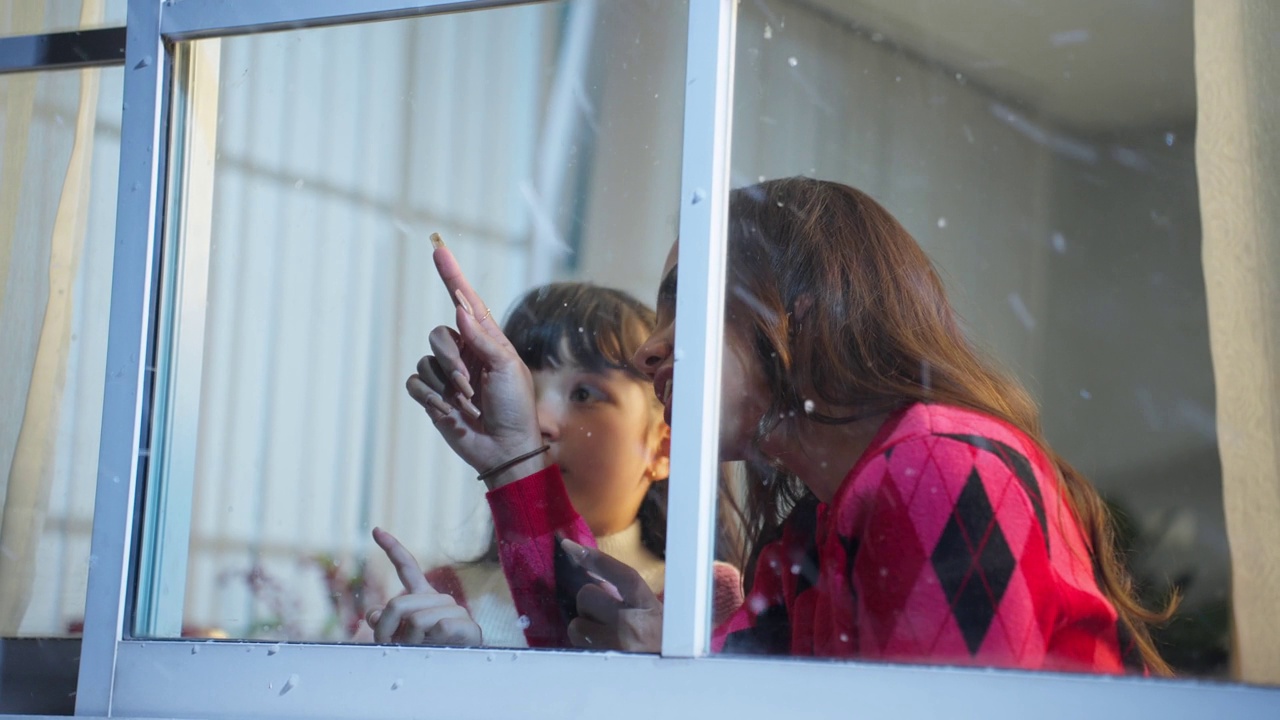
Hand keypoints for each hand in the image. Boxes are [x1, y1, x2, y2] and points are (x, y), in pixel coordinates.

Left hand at [365, 527, 481, 645]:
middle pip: (398, 604)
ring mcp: (454, 610)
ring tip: (420, 650)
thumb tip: (371, 613)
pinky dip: (431, 642)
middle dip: (387, 629)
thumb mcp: (400, 639)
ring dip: (409, 642)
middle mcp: (439, 599)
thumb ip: (386, 624)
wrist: (459, 674)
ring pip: (415, 620)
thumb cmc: (428, 655)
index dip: (392, 548)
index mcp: (423, 597)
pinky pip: (437, 626)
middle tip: (390, 645)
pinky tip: (441, 646)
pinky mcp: (467, 625)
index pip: (407, 568)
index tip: (376, 530)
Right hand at [406, 242, 546, 486]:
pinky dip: (430, 397)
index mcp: (487, 341)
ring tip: (465, 402)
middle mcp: (465, 352)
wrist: (505, 448)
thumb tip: (460, 308)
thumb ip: (482, 338)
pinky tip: (448, 412)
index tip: (438, 248)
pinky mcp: (433, 396)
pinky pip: (415, 383)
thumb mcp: (507, 368)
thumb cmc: (516, 407)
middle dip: (451, 359)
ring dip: (445, 383)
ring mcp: (448, 374)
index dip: (451, 274)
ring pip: (426, 361)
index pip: (465, 301)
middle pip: (439, 334)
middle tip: (469, 383)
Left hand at [561, 539, 662, 652]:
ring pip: (577, 622)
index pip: (620, 574)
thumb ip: (625, 596)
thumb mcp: (652, 613)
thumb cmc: (661, 642)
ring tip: (605, 635)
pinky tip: (602, 647)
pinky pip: (578, 643)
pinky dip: (585, 642)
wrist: (673, 674)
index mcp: (648, 605)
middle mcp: (632, 622)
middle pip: (587, 595)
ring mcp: (615, 644)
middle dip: (590, 604)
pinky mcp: (602, 660)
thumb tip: (591, 576)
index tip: (569, 545)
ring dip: (585, 625)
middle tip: (606, 615)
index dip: (594, 558)